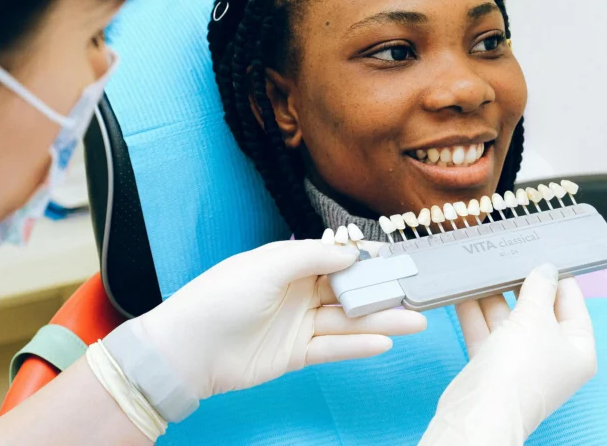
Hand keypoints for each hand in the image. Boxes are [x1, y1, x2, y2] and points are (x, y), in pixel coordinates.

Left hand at [138, 239, 426, 400]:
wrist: (189, 348)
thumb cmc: (222, 297)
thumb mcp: (268, 266)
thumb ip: (311, 257)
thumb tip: (349, 252)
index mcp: (289, 264)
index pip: (336, 258)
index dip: (366, 258)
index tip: (399, 257)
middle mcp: (297, 292)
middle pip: (348, 291)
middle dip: (382, 291)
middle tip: (417, 292)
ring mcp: (297, 324)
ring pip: (347, 321)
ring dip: (380, 321)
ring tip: (416, 320)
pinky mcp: (295, 354)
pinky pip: (333, 348)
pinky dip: (357, 346)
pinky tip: (384, 342)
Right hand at [420, 264, 596, 444]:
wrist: (482, 410)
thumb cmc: (521, 367)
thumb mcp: (535, 318)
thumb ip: (539, 289)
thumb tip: (545, 269)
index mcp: (577, 348)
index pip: (572, 303)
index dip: (559, 278)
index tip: (543, 253)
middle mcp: (551, 355)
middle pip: (537, 310)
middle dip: (520, 285)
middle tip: (508, 256)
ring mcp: (519, 360)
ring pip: (507, 320)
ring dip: (493, 296)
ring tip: (482, 268)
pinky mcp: (491, 364)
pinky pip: (485, 331)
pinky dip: (475, 312)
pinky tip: (462, 291)